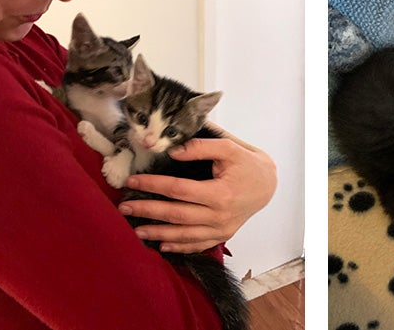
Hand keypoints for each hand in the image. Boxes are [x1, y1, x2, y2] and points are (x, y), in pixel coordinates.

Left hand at [118, 124, 276, 252]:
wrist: (269, 184)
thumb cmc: (247, 163)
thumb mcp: (228, 147)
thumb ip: (201, 147)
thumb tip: (172, 151)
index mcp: (221, 192)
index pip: (179, 189)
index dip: (153, 185)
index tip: (132, 181)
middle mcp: (220, 215)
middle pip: (176, 214)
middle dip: (147, 211)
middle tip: (124, 207)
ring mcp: (222, 229)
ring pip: (184, 234)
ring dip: (158, 233)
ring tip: (136, 230)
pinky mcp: (223, 235)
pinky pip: (198, 245)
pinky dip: (179, 246)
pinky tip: (162, 245)